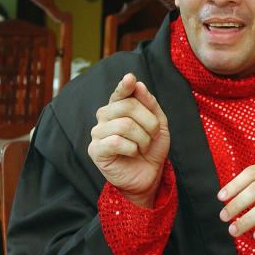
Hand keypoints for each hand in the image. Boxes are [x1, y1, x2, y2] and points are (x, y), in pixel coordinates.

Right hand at [88, 73, 169, 207]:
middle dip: (149, 121)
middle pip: (128, 106)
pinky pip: (115, 141)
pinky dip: (131, 148)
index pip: (120, 92)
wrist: (149, 175)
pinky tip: (132, 153)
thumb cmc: (152, 148)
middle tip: (153, 135)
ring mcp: (98, 132)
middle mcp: (105, 116)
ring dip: (142, 138)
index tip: (130, 78)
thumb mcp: (159, 123)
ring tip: (143, 146)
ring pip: (124, 125)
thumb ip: (150, 103)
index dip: (125, 85)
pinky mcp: (95, 150)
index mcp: (119, 107)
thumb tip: (138, 85)